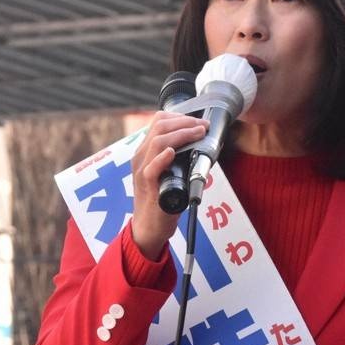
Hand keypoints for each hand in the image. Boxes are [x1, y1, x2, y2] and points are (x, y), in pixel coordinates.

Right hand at [129, 111, 208, 257]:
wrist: (149, 227)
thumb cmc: (161, 200)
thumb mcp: (168, 173)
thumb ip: (178, 159)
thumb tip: (202, 147)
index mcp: (145, 151)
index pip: (158, 121)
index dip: (180, 117)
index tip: (198, 122)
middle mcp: (141, 157)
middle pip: (159, 126)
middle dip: (185, 122)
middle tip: (203, 126)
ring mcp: (142, 171)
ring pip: (158, 142)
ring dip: (181, 134)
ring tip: (199, 133)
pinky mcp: (147, 186)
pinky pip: (151, 168)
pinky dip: (163, 157)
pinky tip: (173, 152)